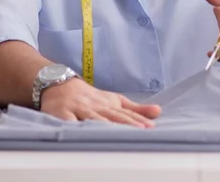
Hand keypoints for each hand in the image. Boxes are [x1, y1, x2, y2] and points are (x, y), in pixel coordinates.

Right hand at [40, 77, 160, 126]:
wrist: (61, 85)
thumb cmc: (92, 98)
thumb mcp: (115, 100)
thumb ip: (136, 109)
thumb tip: (158, 111)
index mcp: (110, 104)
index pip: (125, 114)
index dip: (137, 120)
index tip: (149, 127)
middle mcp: (96, 107)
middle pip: (112, 116)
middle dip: (126, 124)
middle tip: (139, 131)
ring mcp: (80, 110)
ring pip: (93, 119)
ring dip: (104, 126)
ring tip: (116, 134)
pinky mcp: (63, 114)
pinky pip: (69, 122)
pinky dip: (74, 127)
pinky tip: (81, 133)